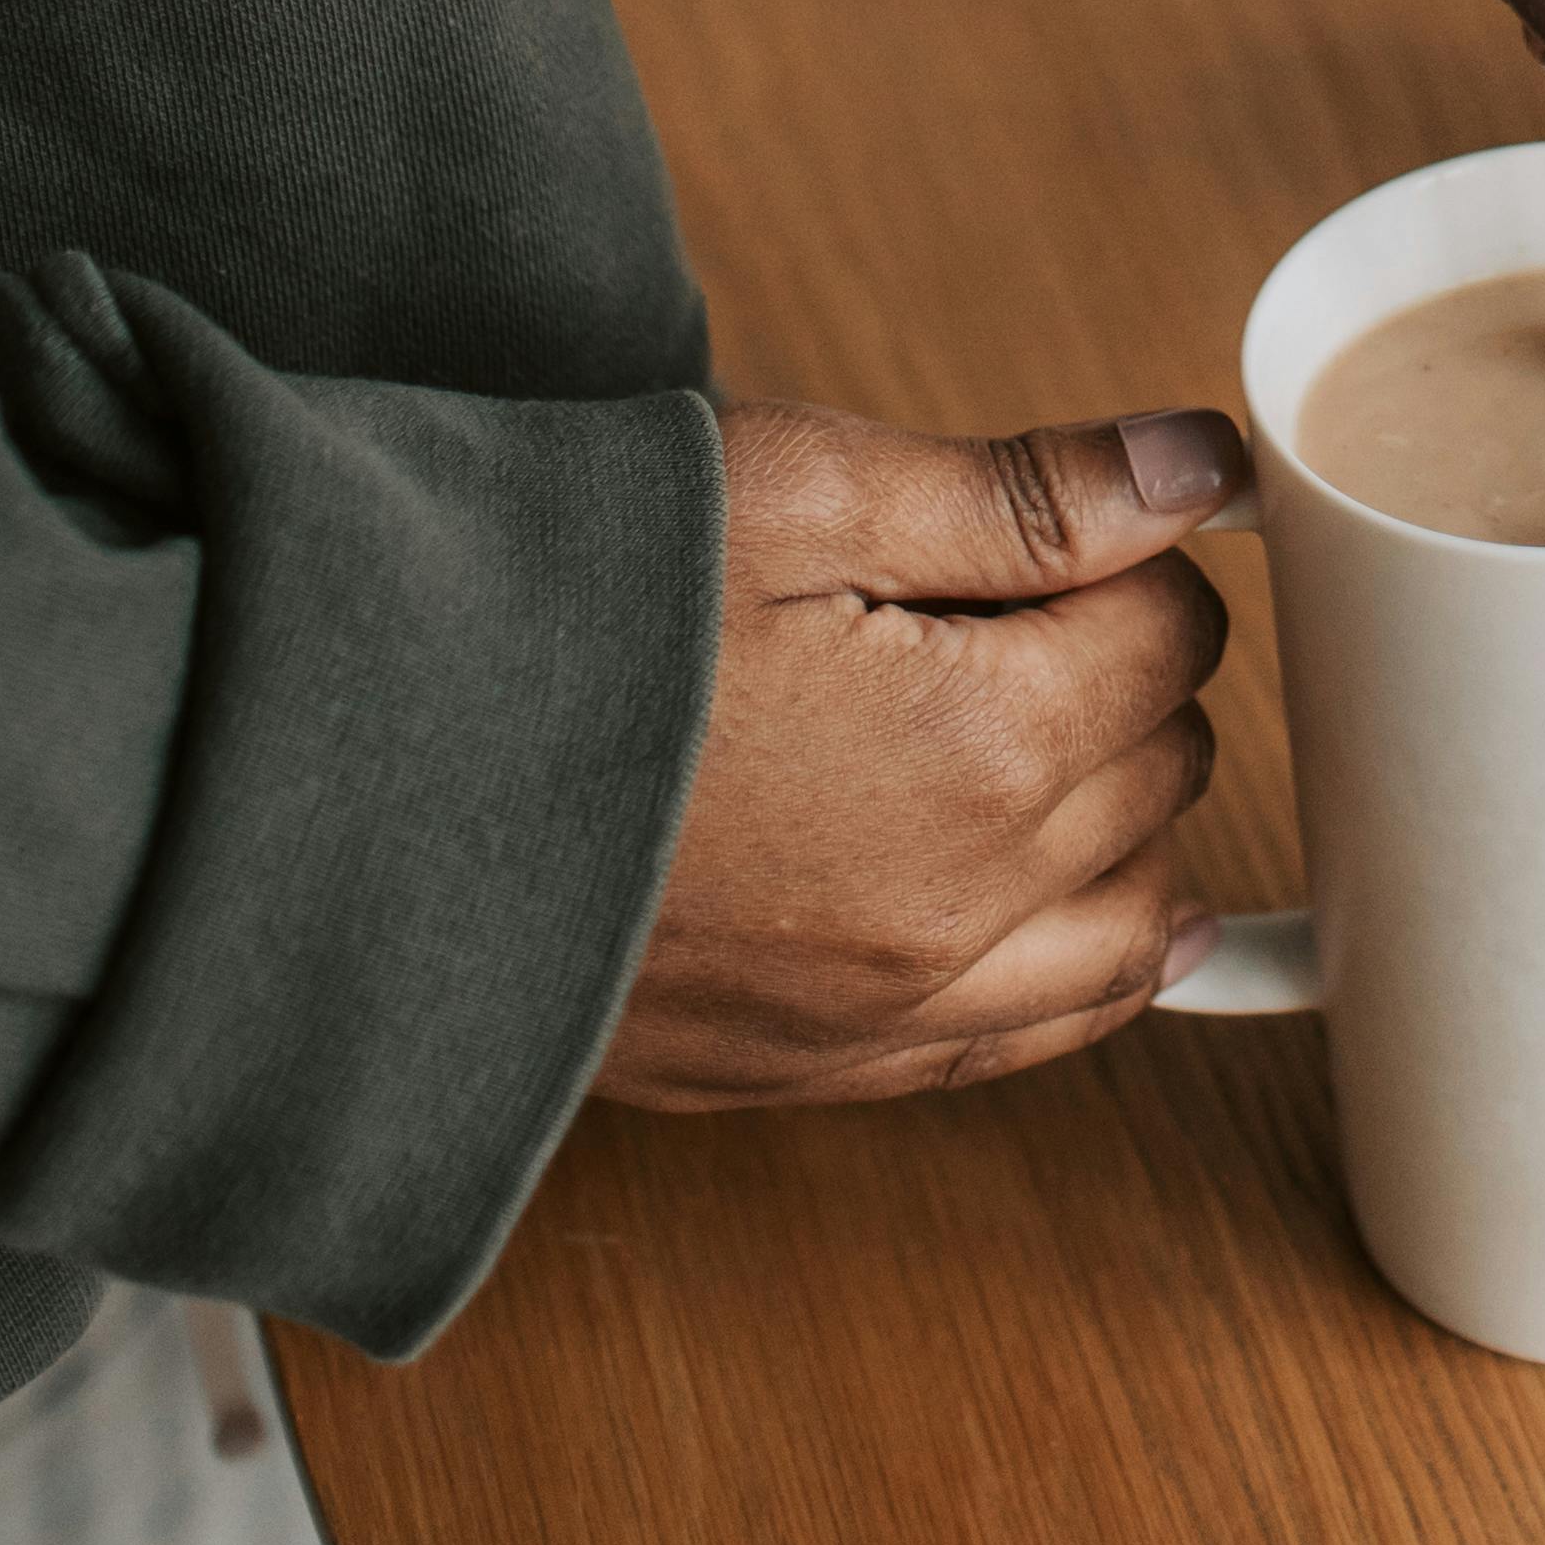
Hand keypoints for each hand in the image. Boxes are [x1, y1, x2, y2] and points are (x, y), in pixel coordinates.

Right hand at [599, 398, 1239, 1106]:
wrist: (338, 780)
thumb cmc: (560, 605)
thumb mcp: (799, 491)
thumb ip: (1028, 497)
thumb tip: (1207, 471)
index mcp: (976, 750)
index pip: (1167, 636)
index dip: (1126, 556)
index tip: (1046, 527)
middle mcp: (956, 914)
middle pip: (1157, 774)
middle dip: (1118, 674)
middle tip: (997, 605)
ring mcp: (874, 1016)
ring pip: (1124, 929)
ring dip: (1122, 824)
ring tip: (1055, 734)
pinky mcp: (794, 1072)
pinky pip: (1020, 1046)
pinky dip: (1083, 974)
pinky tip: (1111, 924)